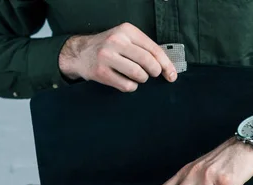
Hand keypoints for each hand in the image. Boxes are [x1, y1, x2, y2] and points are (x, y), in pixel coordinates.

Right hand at [58, 22, 176, 91]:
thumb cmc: (109, 48)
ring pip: (138, 74)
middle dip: (155, 72)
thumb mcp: (126, 39)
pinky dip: (131, 87)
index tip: (172, 75)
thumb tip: (168, 68)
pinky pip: (126, 85)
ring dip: (142, 79)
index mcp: (127, 31)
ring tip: (137, 77)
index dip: (166, 64)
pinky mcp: (101, 72)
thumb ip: (144, 49)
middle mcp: (116, 41)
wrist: (80, 53)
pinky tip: (126, 81)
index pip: (153, 49)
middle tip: (153, 75)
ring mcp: (107, 56)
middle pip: (148, 62)